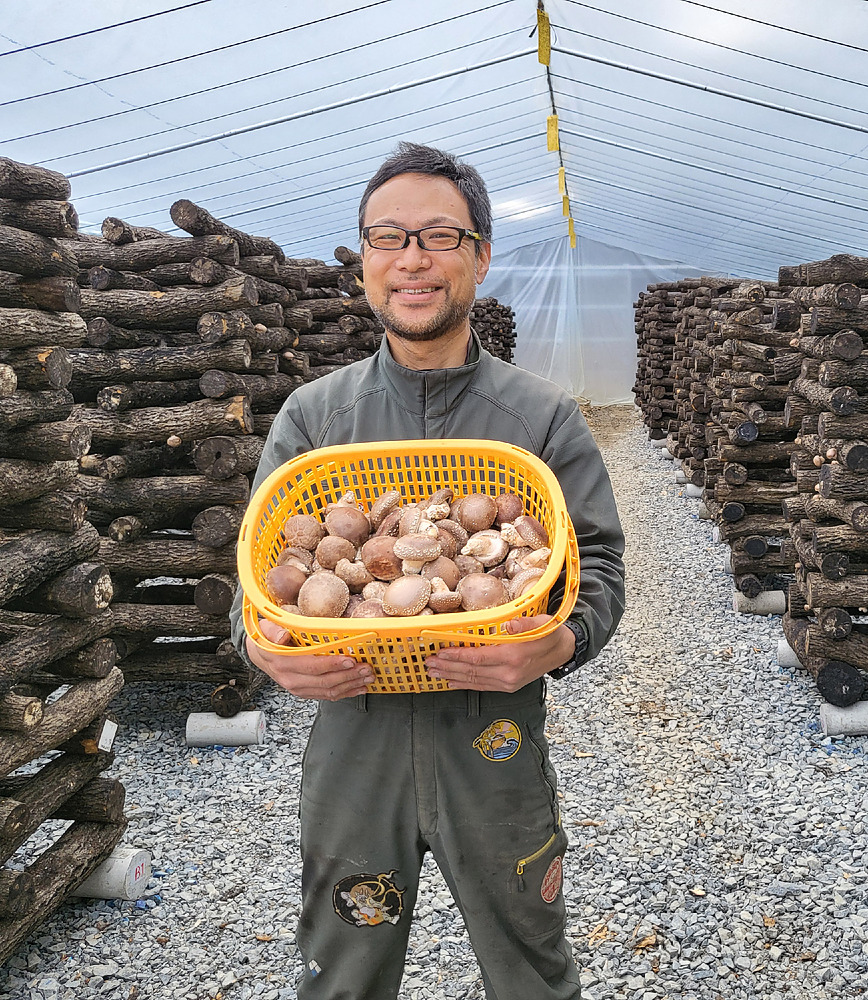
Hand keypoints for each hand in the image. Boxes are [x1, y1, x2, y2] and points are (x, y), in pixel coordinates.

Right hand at [246, 617, 374, 700]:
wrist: (259, 654)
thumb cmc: (267, 638)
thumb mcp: (266, 628)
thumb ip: (274, 631)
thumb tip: (283, 635)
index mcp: (283, 662)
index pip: (312, 666)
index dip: (332, 664)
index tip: (350, 660)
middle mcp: (291, 679)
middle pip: (324, 681)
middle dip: (348, 676)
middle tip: (366, 669)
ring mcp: (298, 688)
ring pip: (328, 691)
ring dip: (350, 685)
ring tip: (368, 678)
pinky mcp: (305, 692)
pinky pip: (327, 696)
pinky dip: (345, 693)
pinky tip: (359, 688)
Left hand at [423, 615, 575, 692]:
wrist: (563, 651)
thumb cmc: (549, 634)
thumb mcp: (542, 623)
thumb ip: (524, 623)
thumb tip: (509, 624)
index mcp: (514, 657)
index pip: (478, 658)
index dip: (457, 656)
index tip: (440, 652)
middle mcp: (509, 674)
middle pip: (471, 672)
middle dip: (448, 668)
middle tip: (428, 664)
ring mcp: (508, 683)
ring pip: (474, 681)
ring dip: (451, 677)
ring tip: (433, 673)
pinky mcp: (508, 686)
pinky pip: (482, 686)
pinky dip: (464, 685)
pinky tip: (450, 683)